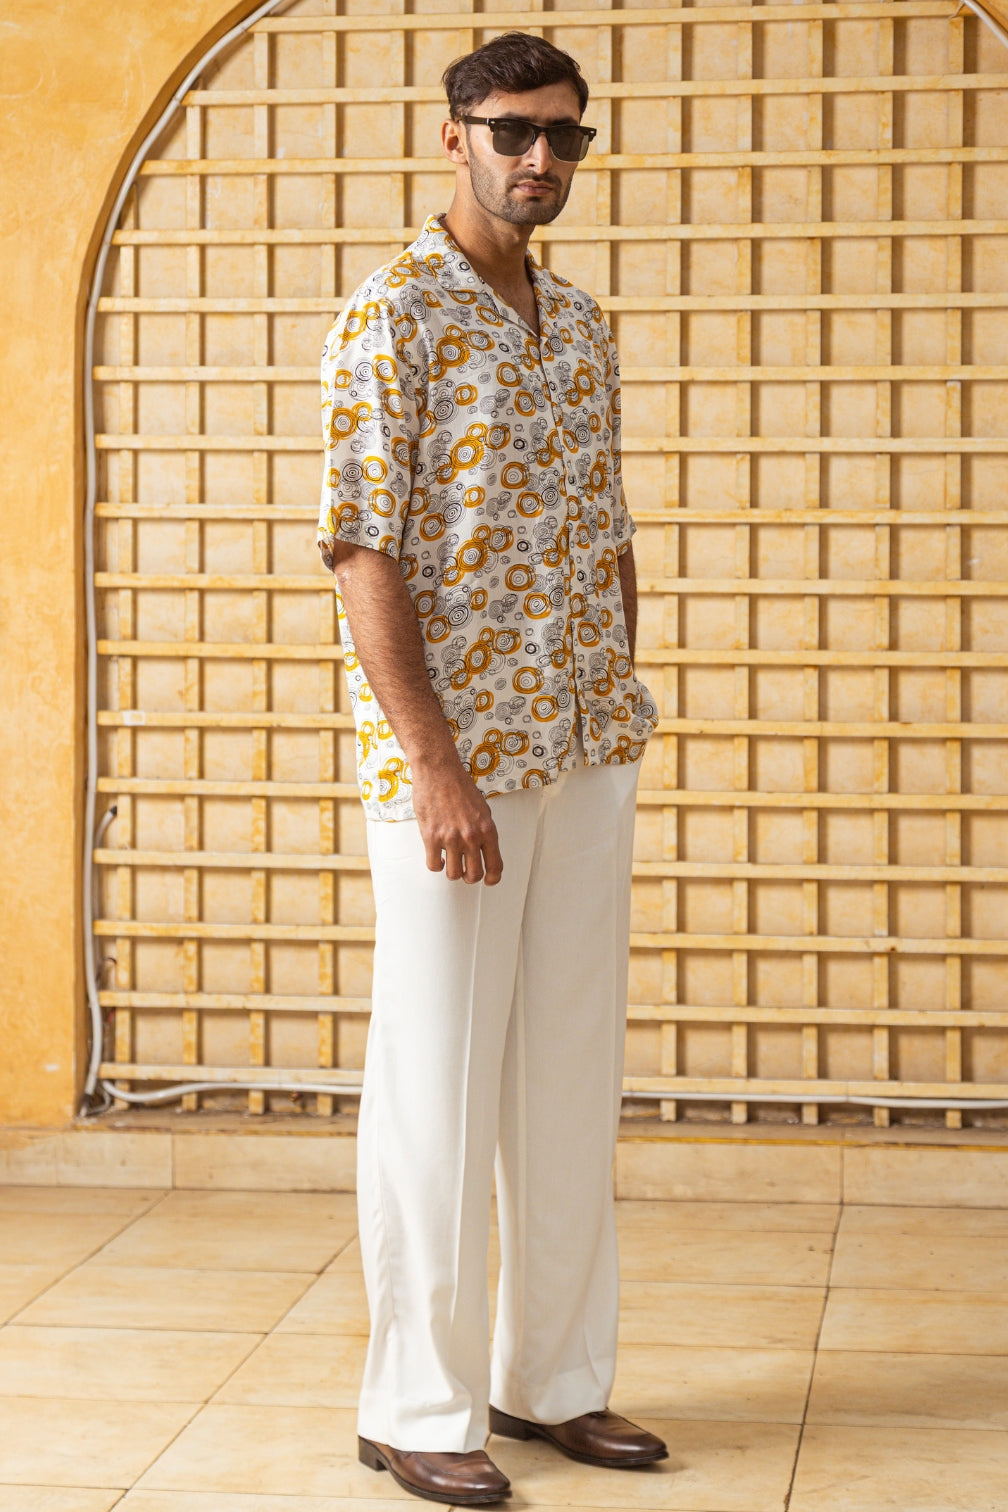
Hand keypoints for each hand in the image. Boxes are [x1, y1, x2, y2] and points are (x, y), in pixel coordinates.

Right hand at [410, 756, 502, 885]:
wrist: (438, 771)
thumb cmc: (459, 786)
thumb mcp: (482, 809)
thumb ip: (483, 831)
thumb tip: (482, 849)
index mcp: (487, 830)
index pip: (495, 865)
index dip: (492, 878)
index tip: (488, 880)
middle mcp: (471, 837)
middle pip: (474, 875)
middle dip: (470, 877)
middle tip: (465, 872)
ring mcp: (451, 838)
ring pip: (454, 874)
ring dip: (452, 871)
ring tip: (450, 861)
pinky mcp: (431, 837)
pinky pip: (434, 865)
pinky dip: (436, 864)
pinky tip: (437, 855)